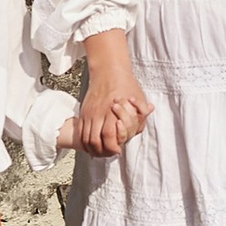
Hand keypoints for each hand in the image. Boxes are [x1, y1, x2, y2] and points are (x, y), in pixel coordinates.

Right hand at [75, 28, 151, 159]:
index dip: (112, 147)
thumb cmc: (126, 84)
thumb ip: (142, 112)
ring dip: (92, 149)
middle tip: (109, 154)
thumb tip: (145, 122)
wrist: (108, 71)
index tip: (118, 150)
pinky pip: (81, 131)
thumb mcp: (139, 97)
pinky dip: (85, 141)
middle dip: (102, 152)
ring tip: (101, 153)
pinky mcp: (84, 112)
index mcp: (112, 111)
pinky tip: (92, 146)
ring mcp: (89, 113)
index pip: (109, 136)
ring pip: (85, 138)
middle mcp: (98, 113)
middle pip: (94, 140)